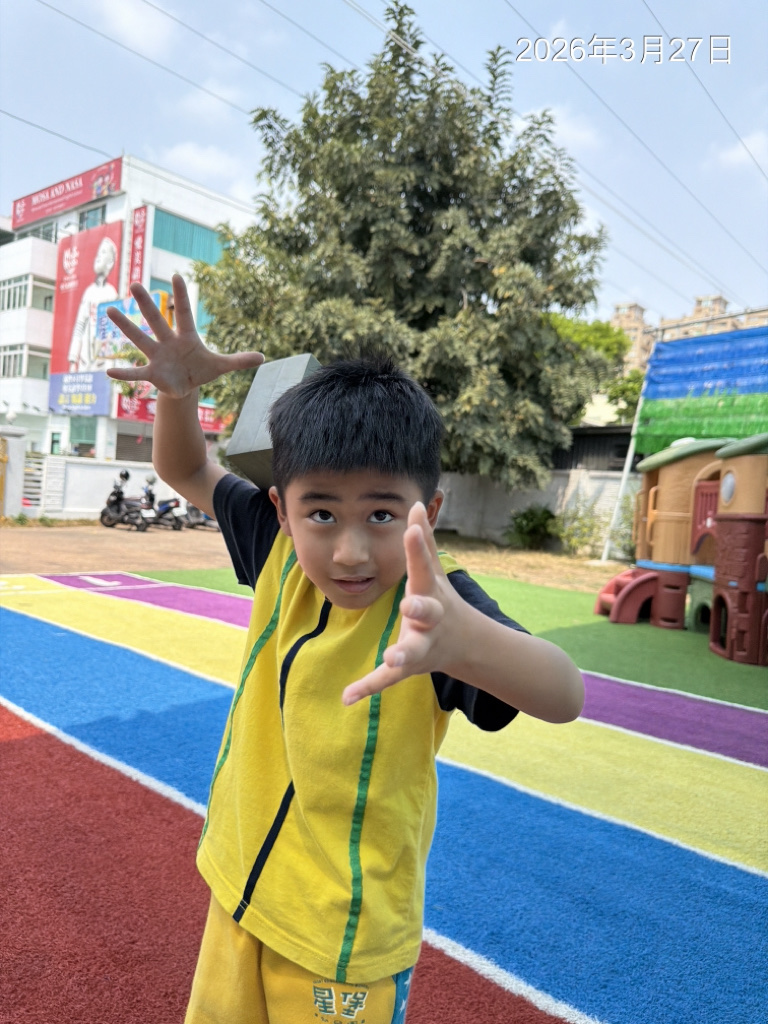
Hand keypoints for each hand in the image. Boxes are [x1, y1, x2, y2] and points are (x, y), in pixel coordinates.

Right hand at [105, 274, 263, 397]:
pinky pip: (135, 373)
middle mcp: (168, 342)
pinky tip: (108, 372)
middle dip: (147, 304)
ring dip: (126, 326)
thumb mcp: (222, 366)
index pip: (184, 313)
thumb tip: (263, 357)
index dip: (182, 297)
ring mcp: (157, 357)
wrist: (188, 386)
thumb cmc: (202, 370)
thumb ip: (239, 360)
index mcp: (186, 337)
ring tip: (110, 310)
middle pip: (157, 320)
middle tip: (135, 283)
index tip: (177, 275)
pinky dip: (123, 374)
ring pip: (139, 339)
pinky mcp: (152, 374)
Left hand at [342, 502, 460, 704]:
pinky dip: (369, 687)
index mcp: (432, 591)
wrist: (466, 644)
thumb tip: (416, 503)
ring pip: (412, 651)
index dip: (417, 547)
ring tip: (391, 659)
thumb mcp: (434, 571)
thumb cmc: (441, 599)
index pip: (423, 565)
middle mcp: (430, 619)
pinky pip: (388, 679)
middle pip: (426, 612)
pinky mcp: (409, 666)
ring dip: (401, 655)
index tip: (410, 529)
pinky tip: (347, 696)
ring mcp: (422, 644)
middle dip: (420, 608)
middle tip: (410, 605)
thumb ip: (424, 540)